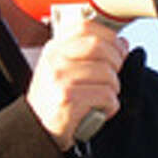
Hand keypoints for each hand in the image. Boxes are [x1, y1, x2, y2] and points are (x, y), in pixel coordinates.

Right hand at [26, 14, 128, 149]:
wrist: (36, 129)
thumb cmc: (54, 100)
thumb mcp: (63, 69)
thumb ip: (87, 54)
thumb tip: (121, 43)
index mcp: (53, 49)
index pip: (86, 28)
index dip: (110, 38)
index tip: (118, 51)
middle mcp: (54, 60)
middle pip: (101, 48)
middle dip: (116, 64)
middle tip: (111, 79)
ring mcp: (60, 79)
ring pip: (108, 75)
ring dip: (112, 91)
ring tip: (99, 99)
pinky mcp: (68, 99)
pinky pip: (107, 96)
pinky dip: (110, 107)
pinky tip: (98, 110)